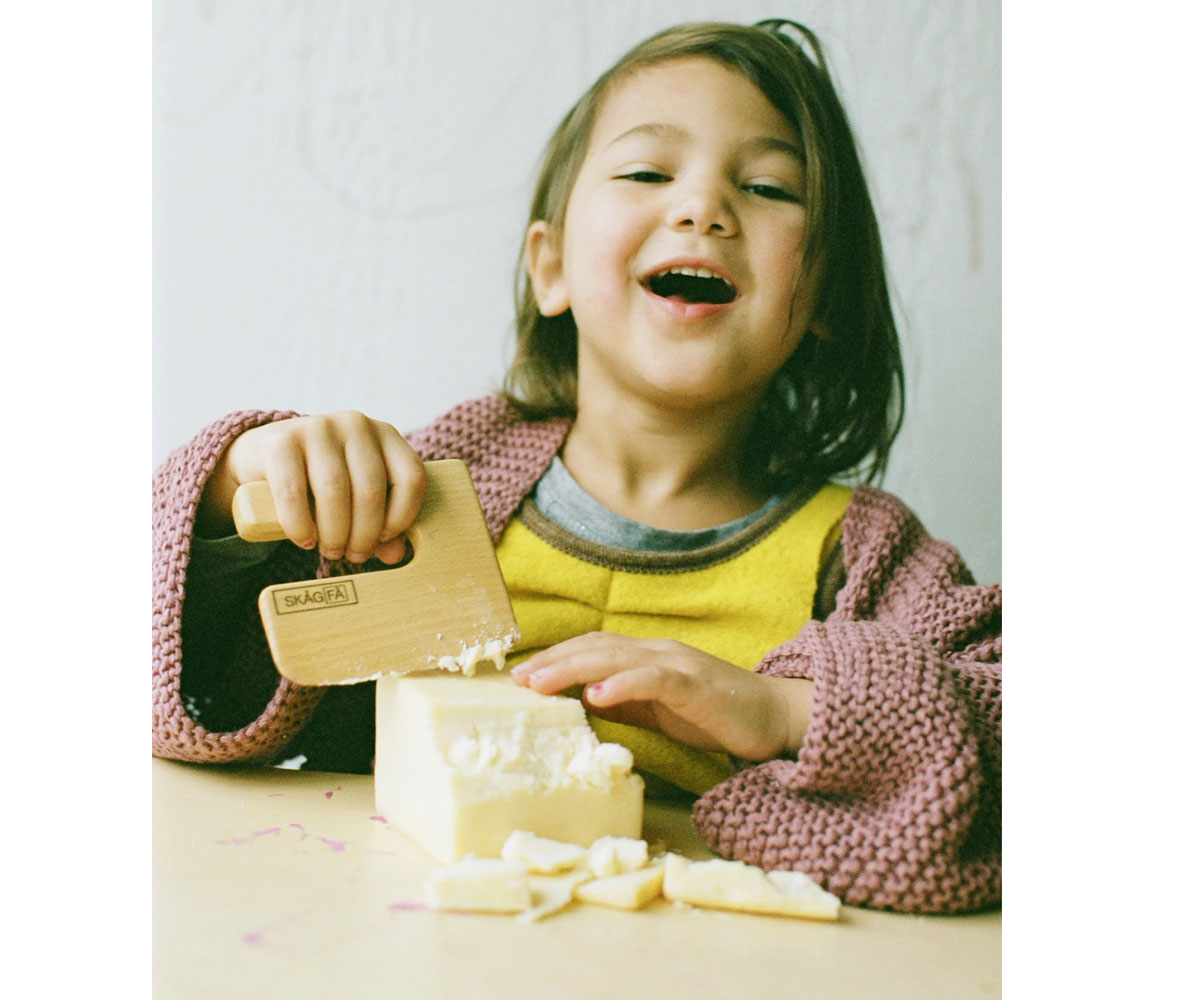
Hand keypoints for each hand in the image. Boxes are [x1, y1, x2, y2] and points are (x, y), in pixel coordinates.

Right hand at [197, 411, 424, 563]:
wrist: (265, 456)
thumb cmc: (322, 482)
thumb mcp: (357, 498)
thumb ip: (381, 525)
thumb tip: (396, 554)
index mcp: (385, 435)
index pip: (411, 477)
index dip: (402, 516)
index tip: (385, 539)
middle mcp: (356, 424)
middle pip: (371, 490)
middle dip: (364, 534)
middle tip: (353, 555)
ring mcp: (318, 427)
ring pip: (335, 492)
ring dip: (334, 533)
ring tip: (330, 550)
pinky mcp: (281, 440)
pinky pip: (293, 493)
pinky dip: (300, 525)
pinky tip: (304, 539)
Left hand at [510, 632, 812, 760]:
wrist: (776, 717)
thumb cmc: (716, 714)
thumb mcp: (659, 710)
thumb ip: (625, 703)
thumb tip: (581, 704)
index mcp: (647, 656)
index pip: (593, 649)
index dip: (556, 659)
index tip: (521, 677)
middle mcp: (658, 652)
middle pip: (596, 648)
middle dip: (553, 662)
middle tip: (516, 680)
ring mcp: (678, 665)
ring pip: (617, 659)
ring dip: (573, 669)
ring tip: (540, 684)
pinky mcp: (696, 685)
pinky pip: (654, 681)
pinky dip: (622, 685)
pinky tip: (596, 696)